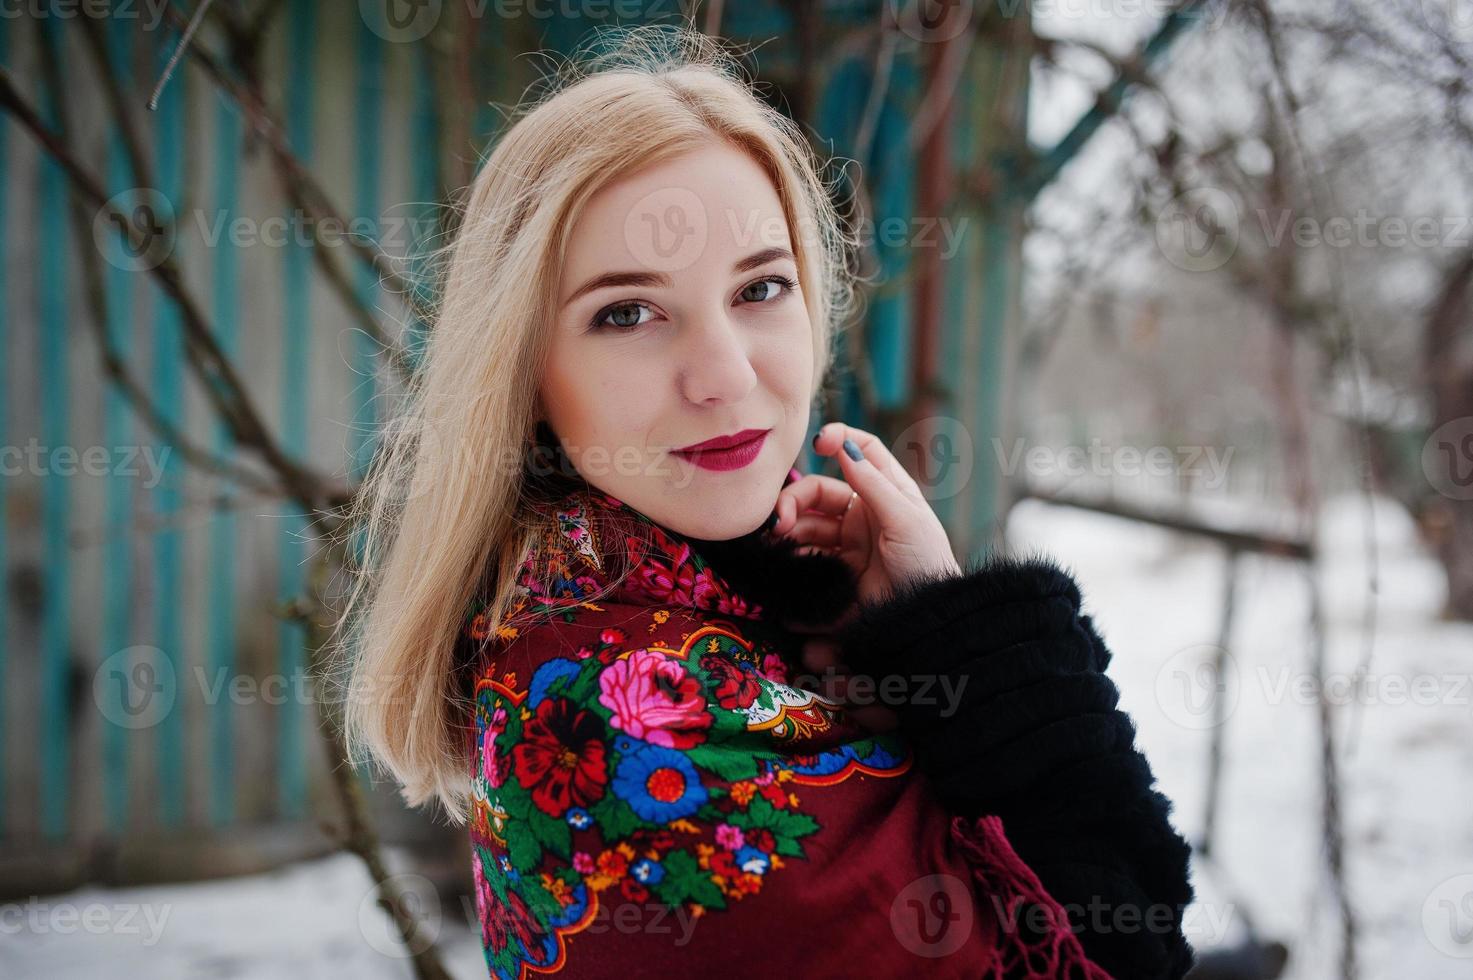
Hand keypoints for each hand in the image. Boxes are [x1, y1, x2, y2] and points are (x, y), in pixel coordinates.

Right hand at [770, 421, 962, 608]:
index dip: (839, 439)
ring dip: (787, 530)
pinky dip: (790, 558)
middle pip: (817, 492)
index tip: (819, 442)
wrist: (924, 619)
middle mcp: (862, 512)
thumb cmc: (926, 563)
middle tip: (779, 522)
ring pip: (806, 525)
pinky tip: (784, 563)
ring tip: (775, 544)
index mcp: (885, 491)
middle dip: (793, 501)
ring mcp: (847, 542)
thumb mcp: (904, 519)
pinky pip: (805, 558)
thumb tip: (845, 447)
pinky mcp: (836, 571)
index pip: (861, 452)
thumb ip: (872, 483)